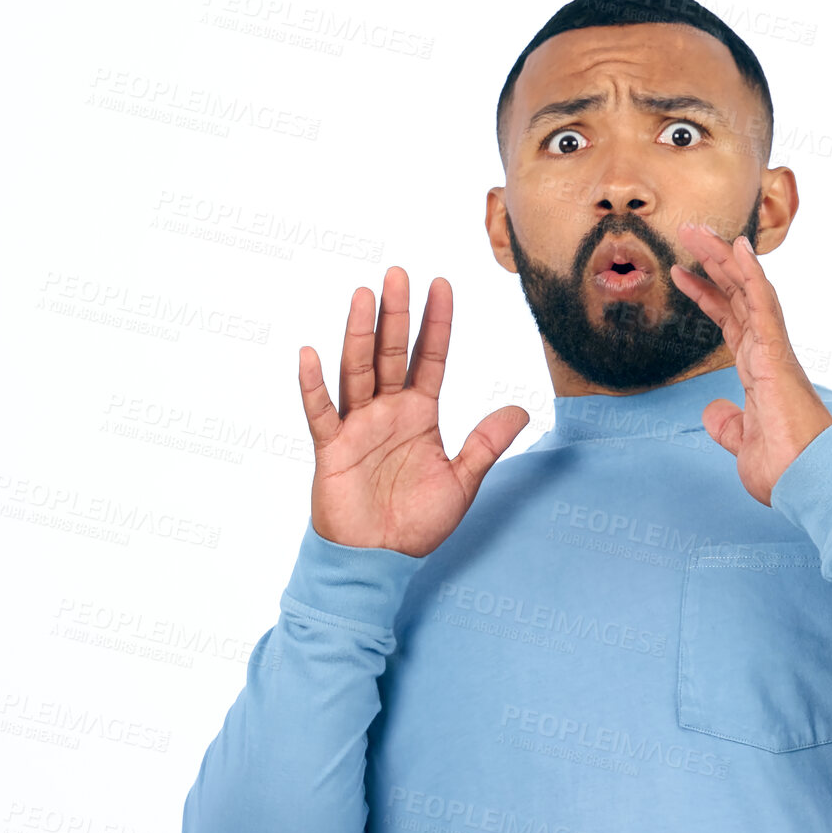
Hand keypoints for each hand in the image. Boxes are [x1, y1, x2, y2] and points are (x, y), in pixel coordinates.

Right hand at [298, 267, 530, 553]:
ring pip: (357, 370)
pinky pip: (321, 413)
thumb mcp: (462, 480)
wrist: (379, 560)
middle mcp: (387, 411)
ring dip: (358, 333)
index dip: (436, 322)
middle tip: (397, 272)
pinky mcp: (332, 449)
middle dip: (396, 313)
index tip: (441, 283)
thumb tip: (521, 409)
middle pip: (392, 352)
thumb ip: (487, 443)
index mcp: (419, 413)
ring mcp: (357, 426)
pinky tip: (310, 354)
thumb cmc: (416, 522)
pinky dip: (313, 386)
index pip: (430, 357)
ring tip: (362, 295)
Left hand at [670, 223, 831, 505]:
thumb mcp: (741, 444)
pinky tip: (738, 250)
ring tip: (699, 231)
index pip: (730, 321)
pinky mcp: (778, 355)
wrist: (807, 482)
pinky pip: (764, 307)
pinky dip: (752, 276)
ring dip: (724, 259)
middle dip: (712, 263)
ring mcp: (775, 351)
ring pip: (749, 292)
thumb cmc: (785, 468)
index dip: (706, 294)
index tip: (681, 272)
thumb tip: (713, 410)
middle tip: (688, 232)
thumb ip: (727, 425)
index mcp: (759, 371)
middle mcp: (768, 354)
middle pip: (738, 296)